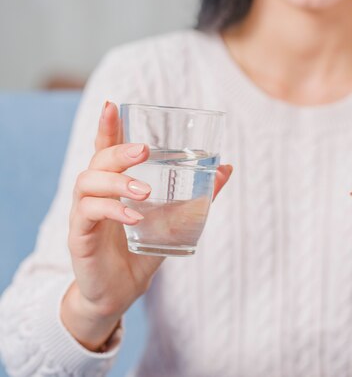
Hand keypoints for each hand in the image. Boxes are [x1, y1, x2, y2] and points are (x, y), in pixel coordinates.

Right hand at [61, 101, 232, 350]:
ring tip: (145, 192)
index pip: (105, 148)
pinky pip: (88, 213)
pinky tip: (134, 216)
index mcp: (114, 185)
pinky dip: (112, 210)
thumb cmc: (142, 250)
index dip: (106, 126)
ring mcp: (84, 214)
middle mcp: (95, 194)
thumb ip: (197, 195)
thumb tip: (226, 168)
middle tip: (145, 149)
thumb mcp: (175, 220)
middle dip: (119, 150)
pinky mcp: (79, 236)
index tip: (112, 105)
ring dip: (118, 182)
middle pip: (97, 160)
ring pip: (88, 183)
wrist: (121, 292)